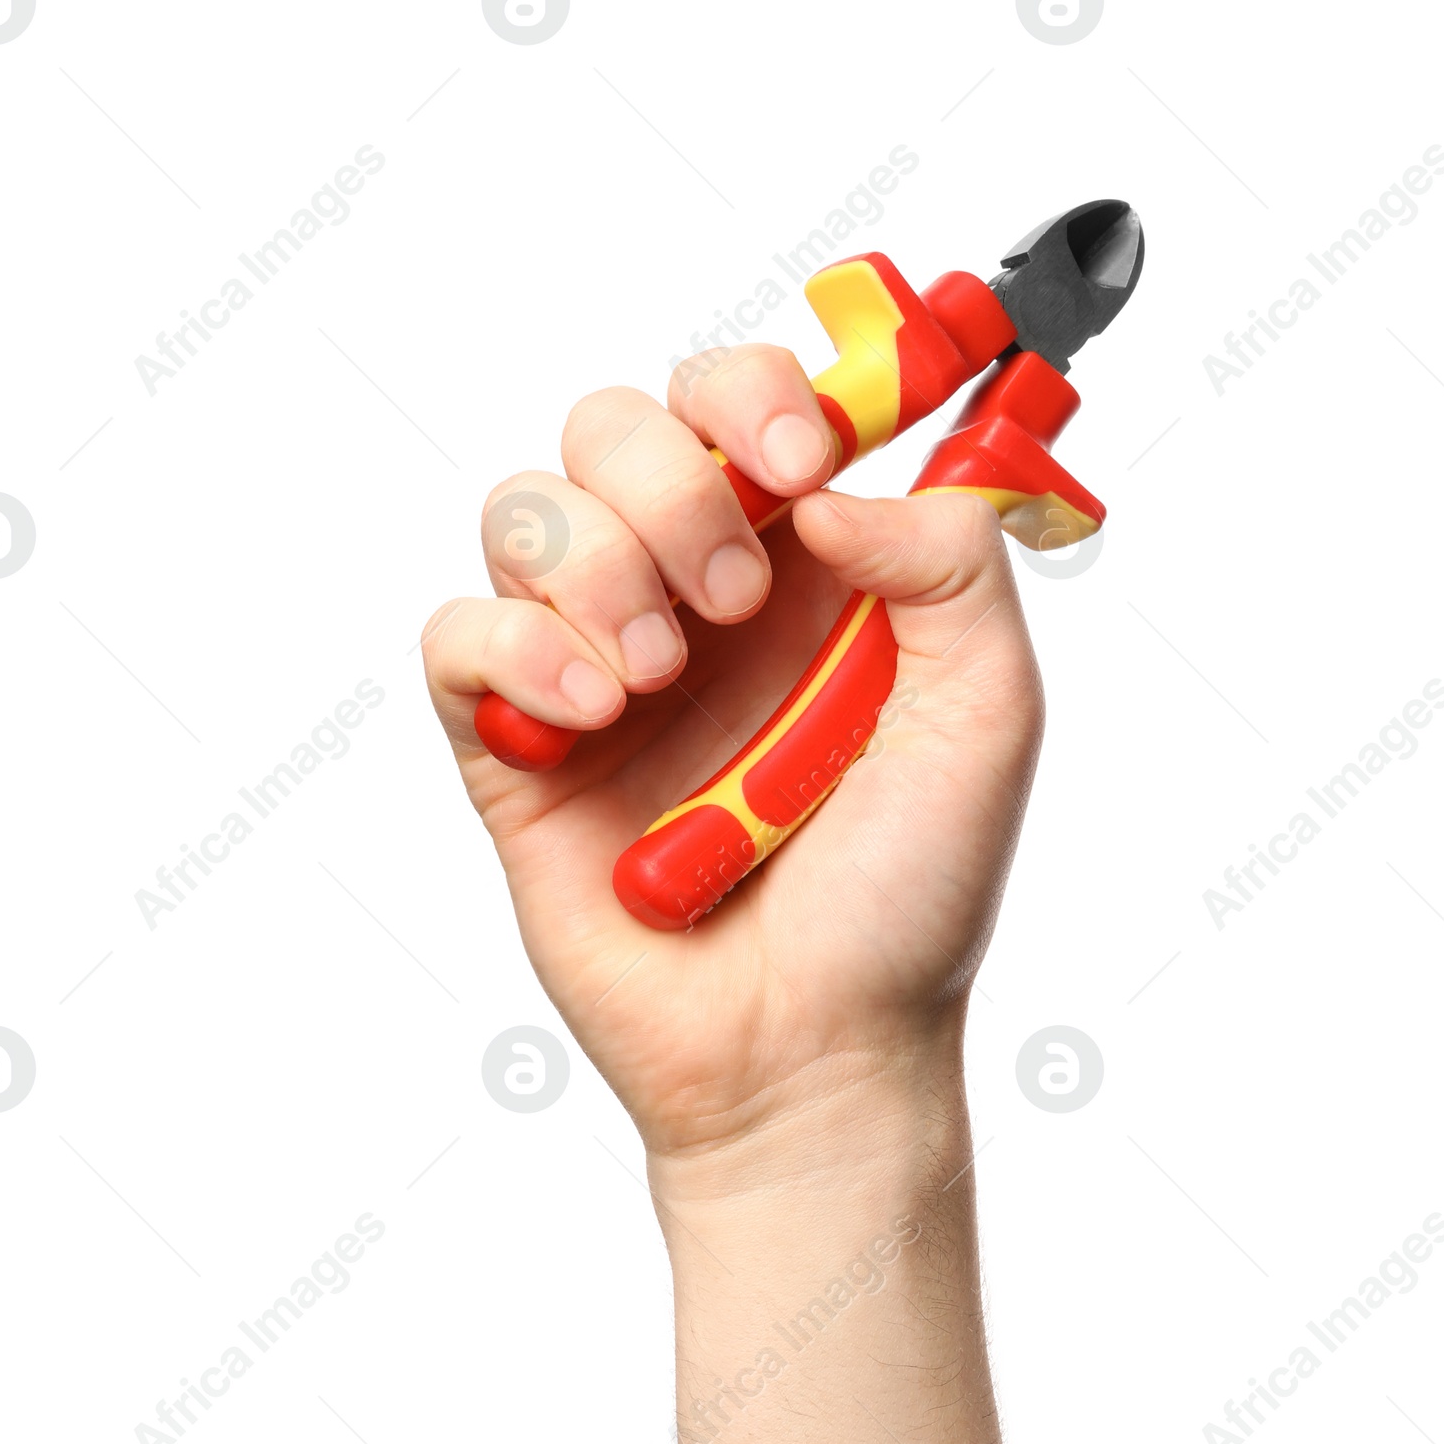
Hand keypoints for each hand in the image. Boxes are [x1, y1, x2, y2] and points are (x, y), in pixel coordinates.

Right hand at [422, 343, 1044, 1171]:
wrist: (809, 1048)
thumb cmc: (904, 899)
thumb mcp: (986, 720)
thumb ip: (953, 568)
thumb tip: (831, 488)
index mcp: (807, 572)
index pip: (742, 404)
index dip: (754, 395)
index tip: (799, 464)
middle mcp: (692, 598)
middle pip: (616, 427)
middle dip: (672, 485)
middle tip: (737, 598)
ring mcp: (596, 667)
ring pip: (527, 509)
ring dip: (597, 570)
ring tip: (658, 680)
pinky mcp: (516, 748)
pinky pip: (457, 632)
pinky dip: (516, 650)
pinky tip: (593, 719)